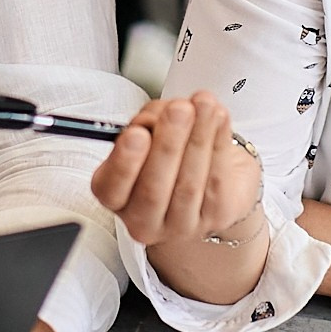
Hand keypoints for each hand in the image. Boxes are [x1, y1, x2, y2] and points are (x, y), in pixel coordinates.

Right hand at [92, 92, 260, 248]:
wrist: (214, 178)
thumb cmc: (172, 156)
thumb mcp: (148, 135)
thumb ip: (147, 124)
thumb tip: (160, 114)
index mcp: (118, 196)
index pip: (111, 188)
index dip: (124, 162)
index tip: (137, 133)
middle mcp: (145, 218)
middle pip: (153, 189)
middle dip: (168, 143)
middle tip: (179, 110)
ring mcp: (182, 225)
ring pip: (189, 185)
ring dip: (198, 138)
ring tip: (204, 106)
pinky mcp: (217, 218)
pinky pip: (218, 181)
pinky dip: (219, 144)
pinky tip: (219, 119)